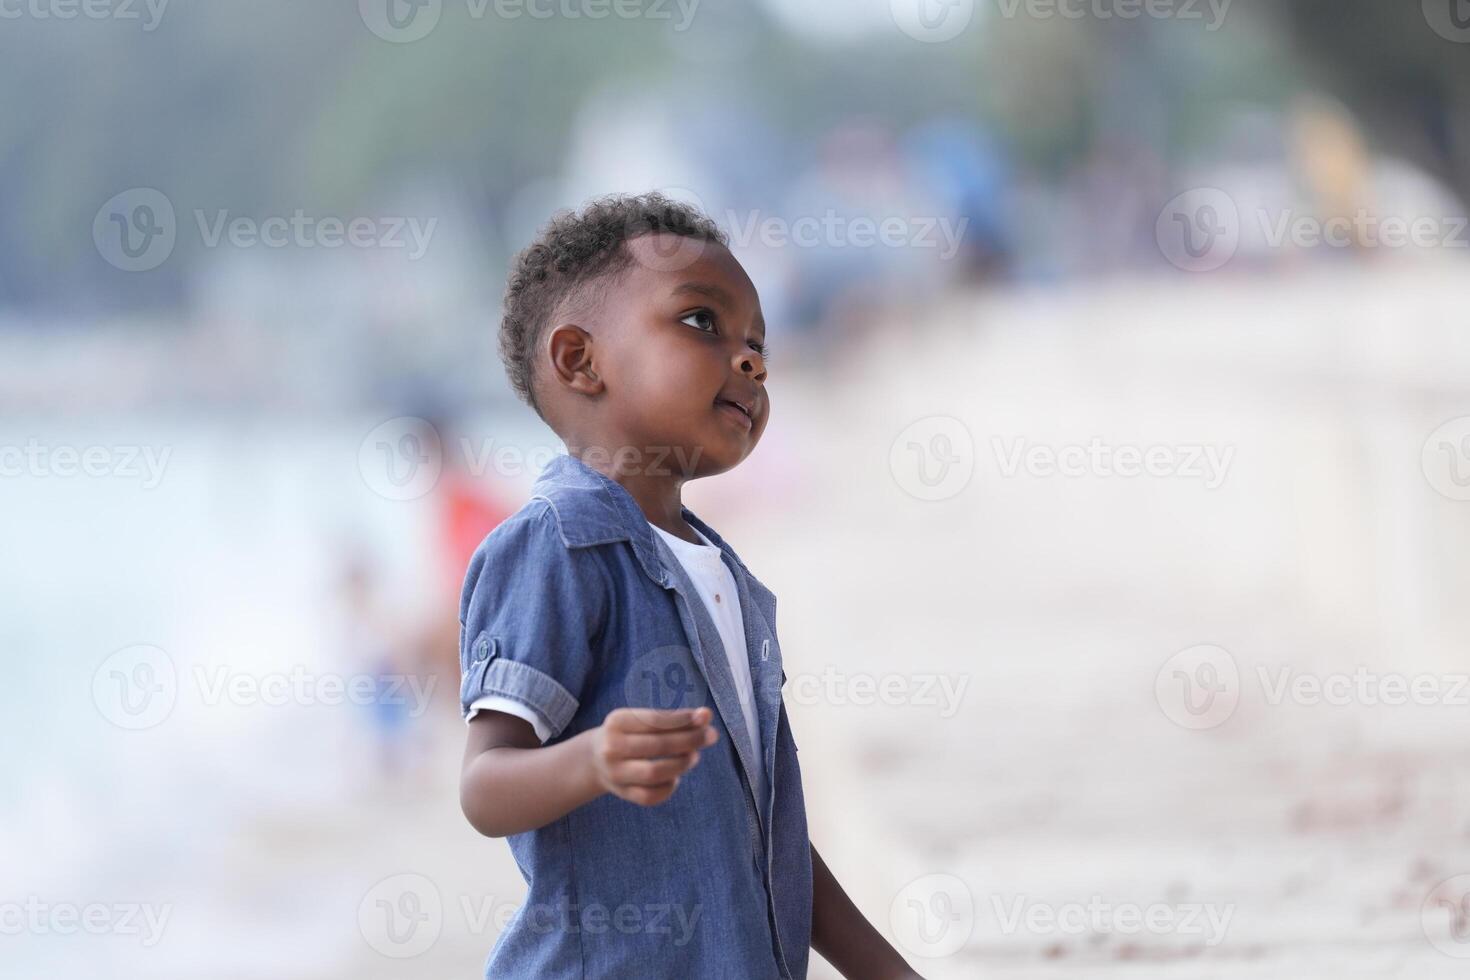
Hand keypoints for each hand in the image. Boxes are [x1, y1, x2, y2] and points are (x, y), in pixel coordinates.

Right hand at [587, 706, 718, 806]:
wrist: (595, 759)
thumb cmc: (629, 734)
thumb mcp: (641, 720)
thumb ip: (673, 718)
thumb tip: (706, 715)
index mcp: (617, 722)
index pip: (655, 721)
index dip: (683, 720)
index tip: (706, 717)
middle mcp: (611, 748)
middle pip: (658, 746)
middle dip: (690, 740)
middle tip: (711, 736)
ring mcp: (615, 773)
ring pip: (655, 773)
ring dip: (682, 764)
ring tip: (694, 755)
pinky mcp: (622, 793)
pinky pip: (651, 796)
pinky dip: (669, 787)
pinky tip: (676, 776)